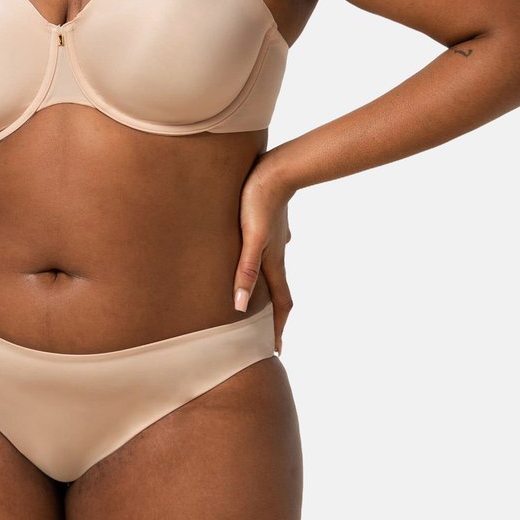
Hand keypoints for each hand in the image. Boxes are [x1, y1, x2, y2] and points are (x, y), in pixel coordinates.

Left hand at [233, 163, 295, 354]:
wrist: (277, 169)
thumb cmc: (259, 202)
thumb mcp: (250, 239)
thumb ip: (245, 271)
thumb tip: (239, 306)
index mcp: (274, 263)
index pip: (281, 304)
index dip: (278, 328)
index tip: (275, 349)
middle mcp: (277, 254)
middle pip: (277, 291)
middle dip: (273, 314)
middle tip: (264, 332)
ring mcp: (275, 239)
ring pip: (271, 271)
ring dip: (267, 290)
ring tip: (256, 301)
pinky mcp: (268, 224)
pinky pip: (265, 252)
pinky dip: (260, 266)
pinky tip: (253, 257)